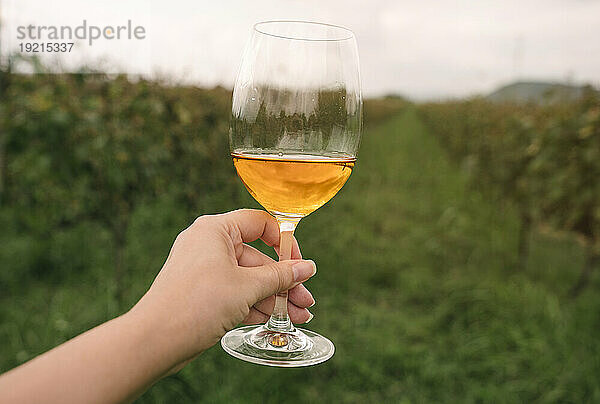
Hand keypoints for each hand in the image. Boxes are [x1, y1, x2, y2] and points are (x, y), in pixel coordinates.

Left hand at [130, 209, 316, 367]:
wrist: (155, 340)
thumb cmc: (196, 303)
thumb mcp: (247, 287)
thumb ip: (280, 276)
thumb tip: (307, 267)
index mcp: (216, 230)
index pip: (259, 223)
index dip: (284, 242)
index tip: (300, 264)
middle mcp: (209, 245)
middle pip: (258, 258)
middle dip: (284, 282)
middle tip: (305, 302)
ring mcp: (205, 270)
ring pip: (249, 279)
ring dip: (274, 298)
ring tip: (298, 317)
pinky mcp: (202, 292)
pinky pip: (236, 293)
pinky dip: (254, 305)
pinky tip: (274, 321)